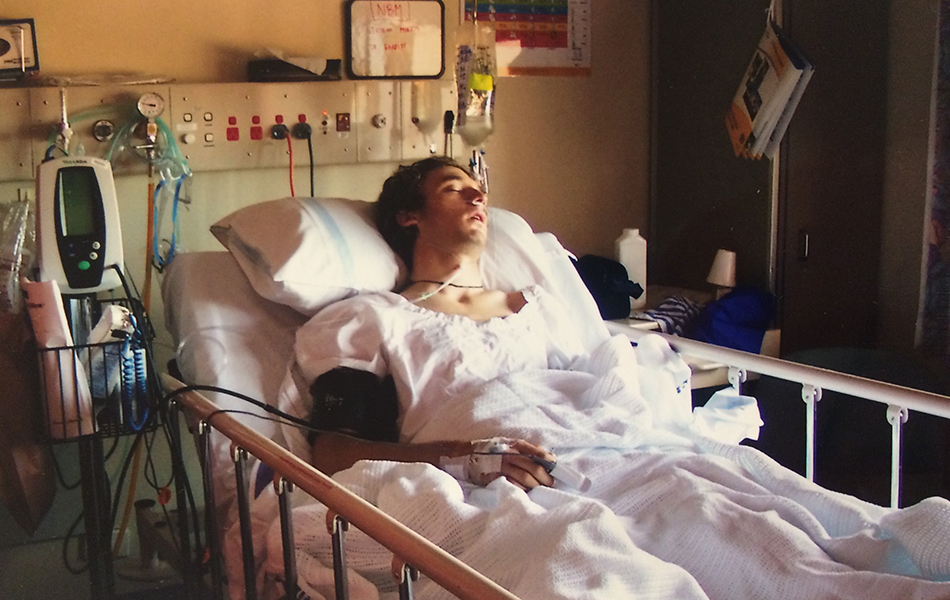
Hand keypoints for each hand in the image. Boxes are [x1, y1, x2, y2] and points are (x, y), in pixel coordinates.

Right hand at [440, 437, 556, 489]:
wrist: (463, 454)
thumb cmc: (487, 450)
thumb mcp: (504, 443)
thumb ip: (522, 449)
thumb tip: (543, 456)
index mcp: (513, 444)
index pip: (535, 451)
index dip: (547, 460)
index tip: (555, 467)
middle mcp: (508, 453)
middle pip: (532, 466)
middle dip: (544, 477)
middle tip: (550, 483)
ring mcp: (500, 465)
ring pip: (523, 476)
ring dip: (534, 485)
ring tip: (540, 490)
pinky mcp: (493, 476)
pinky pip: (511, 484)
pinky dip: (520, 488)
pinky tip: (525, 492)